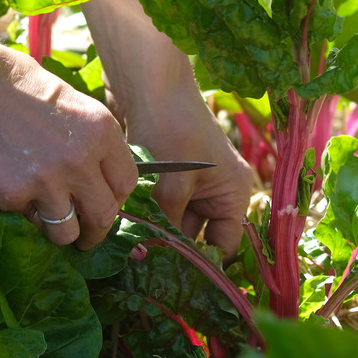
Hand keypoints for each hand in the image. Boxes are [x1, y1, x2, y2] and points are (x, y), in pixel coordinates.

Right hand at [0, 0, 138, 248]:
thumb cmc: (11, 81)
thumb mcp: (68, 102)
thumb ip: (88, 139)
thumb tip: (99, 176)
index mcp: (101, 130)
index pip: (127, 182)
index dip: (116, 197)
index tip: (103, 203)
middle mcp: (81, 158)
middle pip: (106, 214)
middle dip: (96, 231)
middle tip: (84, 235)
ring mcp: (47, 180)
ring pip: (68, 232)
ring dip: (60, 233)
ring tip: (48, 223)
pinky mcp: (12, 195)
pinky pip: (27, 220)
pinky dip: (21, 212)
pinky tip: (8, 188)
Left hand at [55, 0, 253, 261]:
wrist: (147, 81)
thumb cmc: (169, 128)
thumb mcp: (173, 183)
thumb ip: (166, 223)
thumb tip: (149, 258)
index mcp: (233, 192)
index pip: (224, 244)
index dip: (200, 262)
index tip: (170, 275)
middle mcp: (217, 190)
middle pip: (196, 235)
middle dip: (170, 245)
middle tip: (141, 260)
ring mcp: (192, 183)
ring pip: (173, 221)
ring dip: (154, 228)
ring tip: (128, 241)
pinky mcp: (168, 174)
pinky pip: (159, 204)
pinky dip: (145, 212)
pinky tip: (124, 221)